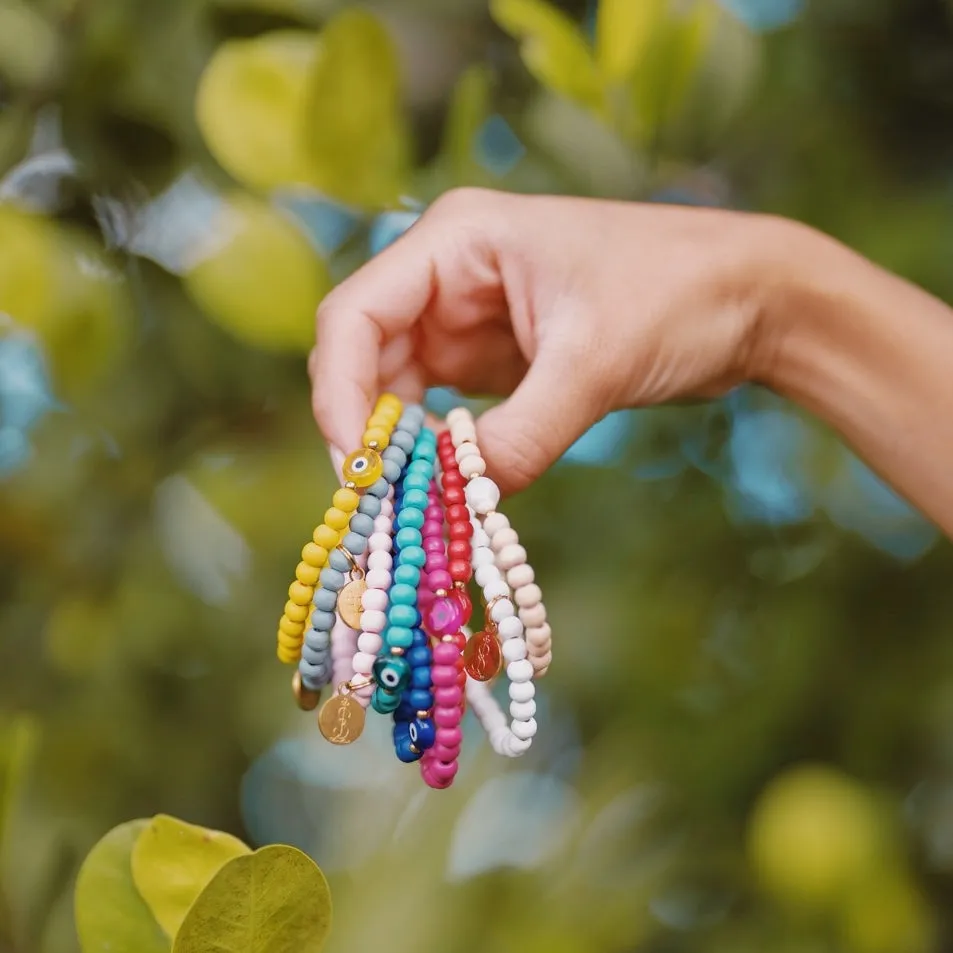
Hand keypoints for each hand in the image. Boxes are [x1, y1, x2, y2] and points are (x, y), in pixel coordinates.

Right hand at [310, 188, 792, 494]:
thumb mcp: (596, 362)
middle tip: (378, 503)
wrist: (749, 298)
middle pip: (365, 356)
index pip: (355, 314)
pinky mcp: (496, 359)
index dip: (338, 391)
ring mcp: (469, 318)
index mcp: (457, 239)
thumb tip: (461, 503)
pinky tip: (446, 484)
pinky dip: (437, 451)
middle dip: (365, 428)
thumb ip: (523, 434)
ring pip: (397, 390)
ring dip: (398, 447)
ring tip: (411, 503)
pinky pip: (441, 411)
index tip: (355, 465)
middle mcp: (450, 274)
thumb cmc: (680, 292)